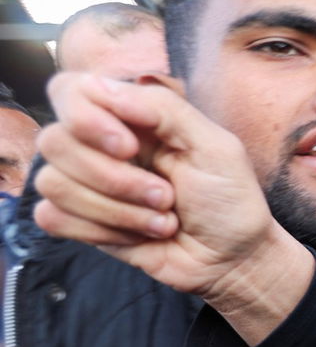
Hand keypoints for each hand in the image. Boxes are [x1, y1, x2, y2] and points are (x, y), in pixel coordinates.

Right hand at [35, 73, 311, 343]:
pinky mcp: (81, 221)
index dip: (85, 117)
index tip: (129, 147)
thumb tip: (102, 86)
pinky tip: (138, 236)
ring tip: (163, 219)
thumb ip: (164, 108)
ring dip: (117, 210)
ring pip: (53, 183)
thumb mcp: (215, 146)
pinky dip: (101, 231)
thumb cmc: (230, 200)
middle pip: (55, 141)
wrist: (232, 260)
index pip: (70, 91)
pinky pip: (52, 217)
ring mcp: (87, 184)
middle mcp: (100, 145)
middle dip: (114, 177)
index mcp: (132, 117)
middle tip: (165, 195)